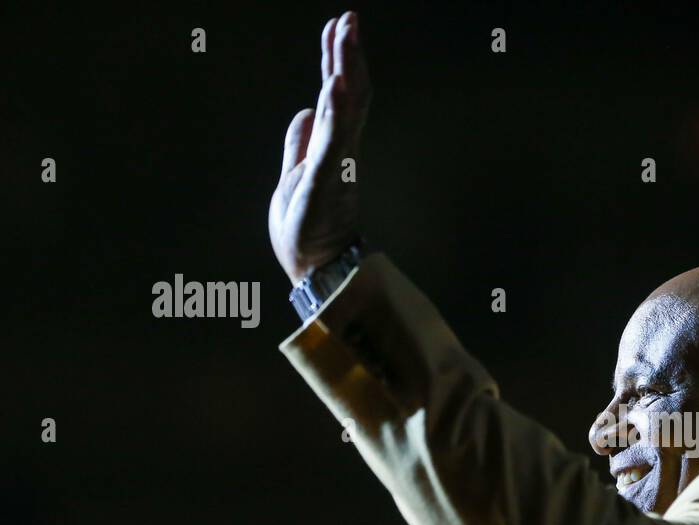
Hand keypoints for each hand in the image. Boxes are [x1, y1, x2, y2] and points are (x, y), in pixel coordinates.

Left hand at [269, 11, 370, 284]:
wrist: (314, 270)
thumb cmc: (306, 231)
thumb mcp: (294, 176)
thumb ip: (299, 144)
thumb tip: (304, 112)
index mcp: (330, 148)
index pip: (336, 94)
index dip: (338, 59)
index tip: (340, 25)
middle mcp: (339, 152)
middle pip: (347, 93)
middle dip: (347, 54)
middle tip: (350, 17)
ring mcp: (336, 165)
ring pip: (345, 109)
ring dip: (346, 70)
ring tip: (347, 35)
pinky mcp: (327, 181)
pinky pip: (334, 141)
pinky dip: (337, 113)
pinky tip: (337, 85)